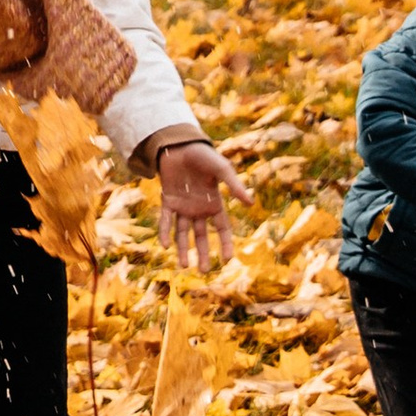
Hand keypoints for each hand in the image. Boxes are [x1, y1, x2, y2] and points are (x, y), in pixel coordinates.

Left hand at [150, 132, 244, 269]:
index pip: (222, 229)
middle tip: (204, 271)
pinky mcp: (168, 201)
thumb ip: (235, 185)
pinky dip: (165, 232)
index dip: (226, 244)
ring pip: (183, 233)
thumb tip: (251, 203)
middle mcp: (199, 209)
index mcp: (214, 203)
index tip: (227, 260)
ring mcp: (183, 206)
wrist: (179, 144)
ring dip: (183, 249)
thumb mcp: (222, 169)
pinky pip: (166, 220)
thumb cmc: (203, 155)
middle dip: (203, 253)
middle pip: (202, 236)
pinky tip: (164, 245)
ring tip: (184, 266)